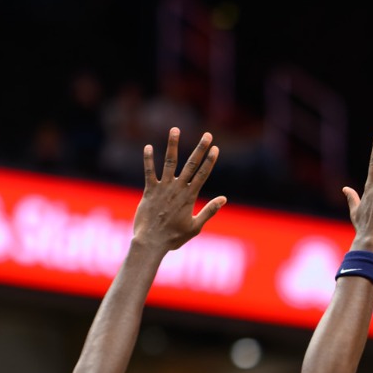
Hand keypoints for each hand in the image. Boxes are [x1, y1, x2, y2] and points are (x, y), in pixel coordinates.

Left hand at [132, 128, 226, 254]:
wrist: (151, 242)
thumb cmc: (174, 237)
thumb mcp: (196, 227)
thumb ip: (209, 211)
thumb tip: (224, 198)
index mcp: (190, 197)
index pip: (203, 175)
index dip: (210, 161)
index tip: (216, 148)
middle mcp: (178, 189)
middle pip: (191, 165)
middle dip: (200, 148)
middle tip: (207, 135)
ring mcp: (163, 188)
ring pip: (170, 162)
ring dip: (173, 145)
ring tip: (175, 129)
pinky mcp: (149, 191)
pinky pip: (149, 172)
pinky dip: (148, 159)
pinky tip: (148, 146)